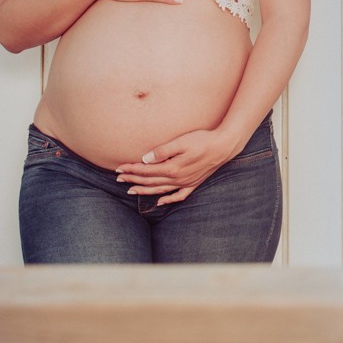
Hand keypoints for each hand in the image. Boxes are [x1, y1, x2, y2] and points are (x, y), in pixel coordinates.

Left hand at [114, 129, 237, 205]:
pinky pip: (178, 195)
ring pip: (160, 190)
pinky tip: (160, 202)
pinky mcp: (194, 183)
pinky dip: (167, 200)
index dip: (131, 169)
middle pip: (150, 180)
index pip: (146, 170)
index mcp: (172, 167)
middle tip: (118, 178)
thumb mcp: (181, 142)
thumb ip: (162, 151)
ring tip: (131, 190)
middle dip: (133, 179)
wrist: (224, 146)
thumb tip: (145, 159)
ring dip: (144, 190)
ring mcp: (186, 182)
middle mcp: (177, 178)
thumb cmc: (203, 140)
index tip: (118, 168)